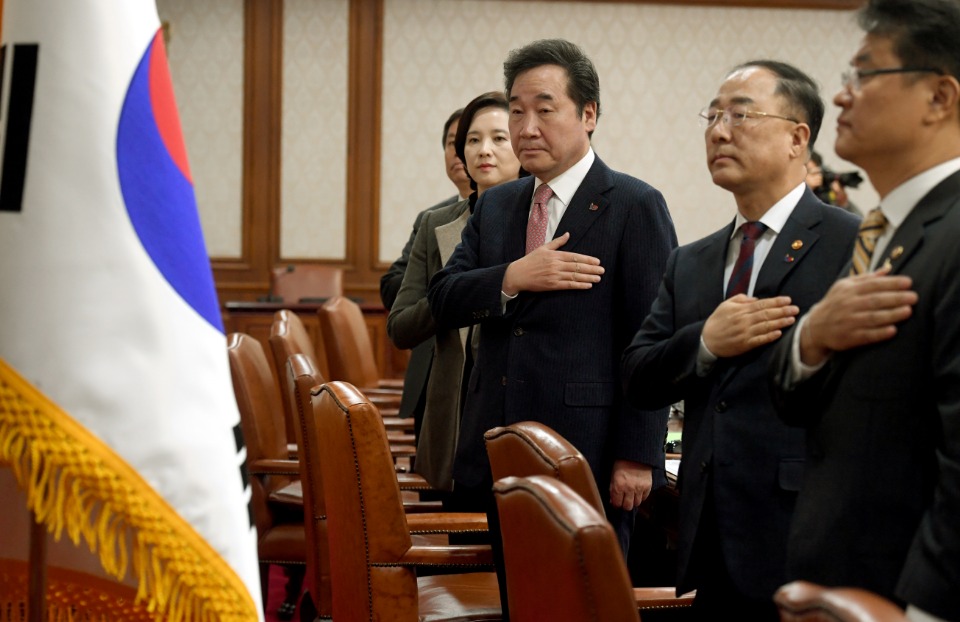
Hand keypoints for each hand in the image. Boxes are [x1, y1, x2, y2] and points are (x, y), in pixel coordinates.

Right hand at [502, 232, 603, 294]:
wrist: (518, 274)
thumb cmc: (530, 260)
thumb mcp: (543, 248)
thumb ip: (557, 242)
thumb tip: (568, 234)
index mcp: (555, 255)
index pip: (575, 256)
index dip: (587, 259)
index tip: (597, 261)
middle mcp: (556, 265)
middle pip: (577, 266)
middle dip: (591, 269)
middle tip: (602, 270)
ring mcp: (554, 275)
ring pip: (575, 276)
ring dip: (588, 278)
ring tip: (598, 278)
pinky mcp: (552, 285)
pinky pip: (569, 285)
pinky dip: (579, 285)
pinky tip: (587, 285)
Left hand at [609, 459, 652, 510]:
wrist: (635, 455)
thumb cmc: (622, 463)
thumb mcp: (613, 475)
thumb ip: (612, 488)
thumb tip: (612, 500)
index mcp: (618, 486)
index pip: (617, 503)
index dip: (616, 504)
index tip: (616, 502)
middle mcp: (629, 489)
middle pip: (628, 506)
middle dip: (624, 505)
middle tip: (623, 501)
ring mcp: (639, 488)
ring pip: (637, 503)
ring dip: (633, 501)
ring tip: (631, 496)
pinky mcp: (648, 486)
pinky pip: (644, 497)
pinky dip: (641, 497)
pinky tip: (637, 492)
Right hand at [701, 295, 798, 357]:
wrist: (706, 340)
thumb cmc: (717, 321)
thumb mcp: (725, 305)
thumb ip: (740, 299)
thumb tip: (755, 299)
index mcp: (740, 310)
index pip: (762, 304)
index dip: (776, 302)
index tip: (788, 300)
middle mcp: (744, 321)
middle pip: (766, 314)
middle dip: (782, 311)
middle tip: (795, 308)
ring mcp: (745, 333)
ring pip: (765, 326)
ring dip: (780, 323)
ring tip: (791, 319)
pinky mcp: (745, 344)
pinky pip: (760, 340)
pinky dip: (769, 336)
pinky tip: (779, 333)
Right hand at [800, 266, 916, 365]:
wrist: (816, 327)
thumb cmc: (836, 304)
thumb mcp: (845, 287)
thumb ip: (867, 278)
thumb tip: (888, 268)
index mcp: (848, 290)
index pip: (872, 284)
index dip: (891, 283)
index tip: (908, 282)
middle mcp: (847, 305)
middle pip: (875, 300)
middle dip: (896, 298)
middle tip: (914, 297)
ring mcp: (847, 321)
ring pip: (872, 317)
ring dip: (891, 314)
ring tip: (908, 311)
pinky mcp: (848, 337)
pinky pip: (866, 335)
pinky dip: (879, 333)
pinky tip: (892, 330)